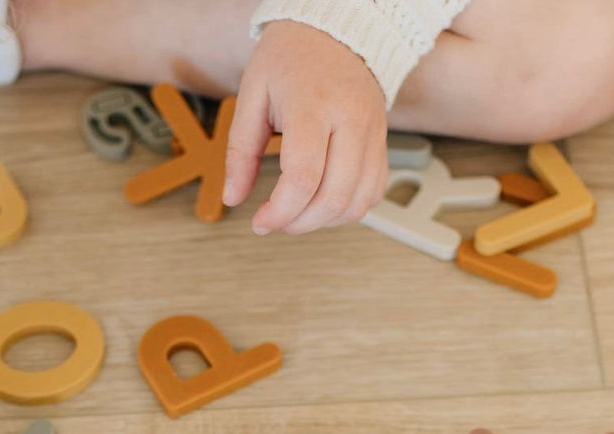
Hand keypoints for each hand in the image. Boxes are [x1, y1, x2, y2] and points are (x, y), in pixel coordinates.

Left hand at [223, 20, 389, 234]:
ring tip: (296, 214)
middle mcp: (350, 120)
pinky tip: (322, 204)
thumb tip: (232, 196)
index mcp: (313, 105)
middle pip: (333, 196)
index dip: (279, 211)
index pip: (303, 176)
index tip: (259, 222)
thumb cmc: (291, 58)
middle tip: (275, 222)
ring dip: (323, 222)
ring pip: (358, 201)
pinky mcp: (381, 142)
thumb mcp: (252, 95)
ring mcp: (372, 132)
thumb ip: (240, 150)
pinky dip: (347, 210)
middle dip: (299, 223)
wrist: (336, 32)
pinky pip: (373, 192)